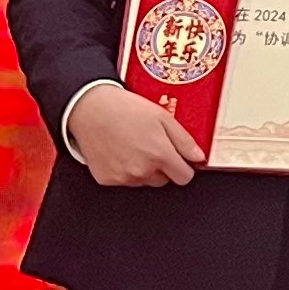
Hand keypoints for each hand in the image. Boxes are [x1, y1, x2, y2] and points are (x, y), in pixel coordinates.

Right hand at [73, 82, 204, 188]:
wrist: (90, 108)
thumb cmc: (125, 109)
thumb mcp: (162, 117)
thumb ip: (184, 140)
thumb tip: (198, 157)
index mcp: (159, 154)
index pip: (184, 177)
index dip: (184, 167)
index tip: (178, 158)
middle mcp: (142, 170)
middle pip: (164, 181)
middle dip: (162, 167)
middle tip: (151, 145)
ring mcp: (123, 177)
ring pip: (144, 181)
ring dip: (143, 169)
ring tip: (133, 145)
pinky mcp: (107, 179)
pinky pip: (124, 181)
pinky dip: (124, 170)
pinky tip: (120, 151)